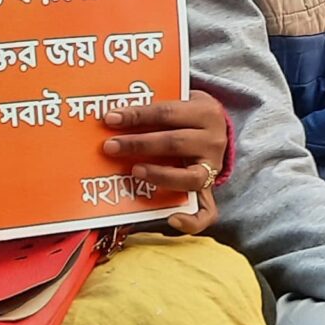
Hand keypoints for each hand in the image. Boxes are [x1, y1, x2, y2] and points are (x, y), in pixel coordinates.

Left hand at [101, 93, 225, 235]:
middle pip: (174, 143)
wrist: (214, 128)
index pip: (167, 112)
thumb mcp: (179, 103)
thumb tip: (113, 117)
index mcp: (206, 112)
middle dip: (139, 144)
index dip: (137, 115)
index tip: (110, 118)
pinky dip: (190, 221)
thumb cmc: (185, 116)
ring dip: (158, 175)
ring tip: (133, 171)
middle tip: (110, 146)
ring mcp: (214, 167)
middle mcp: (214, 140)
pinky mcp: (209, 189)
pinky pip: (206, 212)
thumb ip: (154, 109)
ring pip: (188, 177)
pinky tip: (171, 219)